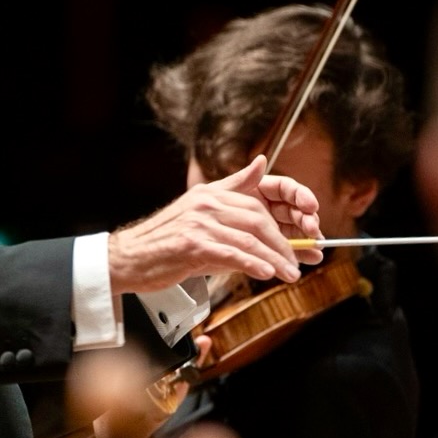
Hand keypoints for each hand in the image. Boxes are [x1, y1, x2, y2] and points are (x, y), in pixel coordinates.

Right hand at [108, 155, 321, 294]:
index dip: (288, 214)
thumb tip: (260, 163)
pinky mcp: (192, 244)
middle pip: (260, 220)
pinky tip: (266, 273)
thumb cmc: (167, 240)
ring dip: (276, 259)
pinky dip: (253, 264)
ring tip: (290, 274)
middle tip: (300, 262)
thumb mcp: (201, 209)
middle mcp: (207, 202)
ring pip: (250, 239)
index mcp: (212, 192)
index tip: (308, 231)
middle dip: (286, 243)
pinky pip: (232, 253)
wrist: (129, 258)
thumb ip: (233, 188)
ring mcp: (199, 222)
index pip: (261, 198)